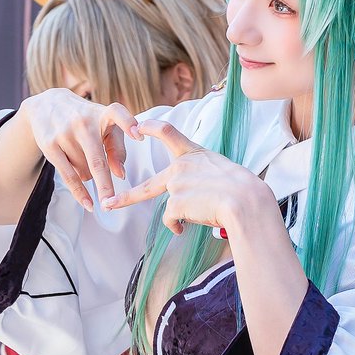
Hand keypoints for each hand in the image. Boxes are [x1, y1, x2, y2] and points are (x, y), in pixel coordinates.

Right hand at [23, 88, 141, 212]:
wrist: (46, 105)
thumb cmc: (86, 119)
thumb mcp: (104, 127)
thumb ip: (117, 148)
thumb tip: (120, 174)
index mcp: (101, 114)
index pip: (117, 113)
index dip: (128, 123)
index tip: (139, 136)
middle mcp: (83, 122)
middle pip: (97, 160)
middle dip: (105, 185)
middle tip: (112, 204)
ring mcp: (64, 134)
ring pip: (84, 170)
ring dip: (89, 175)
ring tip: (84, 159)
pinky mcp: (49, 145)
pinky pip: (68, 176)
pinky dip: (79, 192)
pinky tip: (88, 204)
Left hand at [102, 117, 263, 234]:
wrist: (245, 201)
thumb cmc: (243, 189)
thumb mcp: (222, 172)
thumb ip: (201, 177)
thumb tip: (193, 197)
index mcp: (193, 154)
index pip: (167, 131)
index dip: (149, 128)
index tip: (137, 127)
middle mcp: (180, 167)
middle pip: (149, 185)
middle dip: (127, 197)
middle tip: (109, 204)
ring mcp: (176, 184)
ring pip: (172, 209)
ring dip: (184, 216)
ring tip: (205, 214)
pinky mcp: (175, 202)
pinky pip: (172, 221)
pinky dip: (179, 227)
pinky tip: (191, 226)